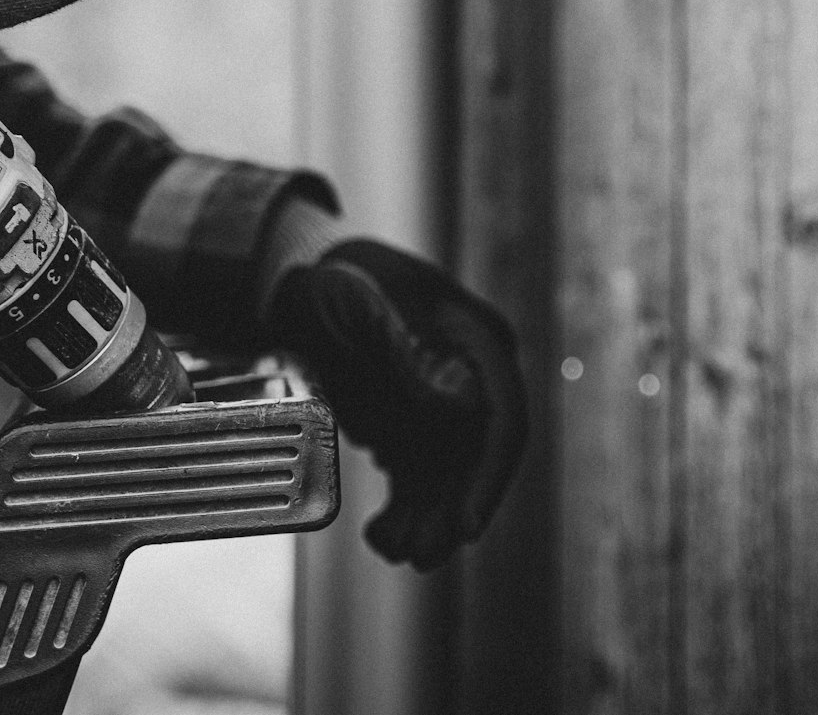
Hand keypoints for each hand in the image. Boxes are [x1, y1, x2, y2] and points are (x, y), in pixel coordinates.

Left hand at [265, 238, 527, 570]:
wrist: (300, 276)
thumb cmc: (342, 277)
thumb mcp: (370, 305)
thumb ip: (414, 351)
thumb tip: (466, 402)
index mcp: (478, 341)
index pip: (503, 416)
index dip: (490, 475)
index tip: (468, 524)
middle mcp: (470, 378)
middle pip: (478, 460)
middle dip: (453, 512)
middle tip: (421, 554)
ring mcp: (439, 406)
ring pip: (448, 479)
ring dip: (428, 521)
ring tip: (395, 551)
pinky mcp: (409, 426)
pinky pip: (417, 481)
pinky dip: (404, 511)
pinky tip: (381, 534)